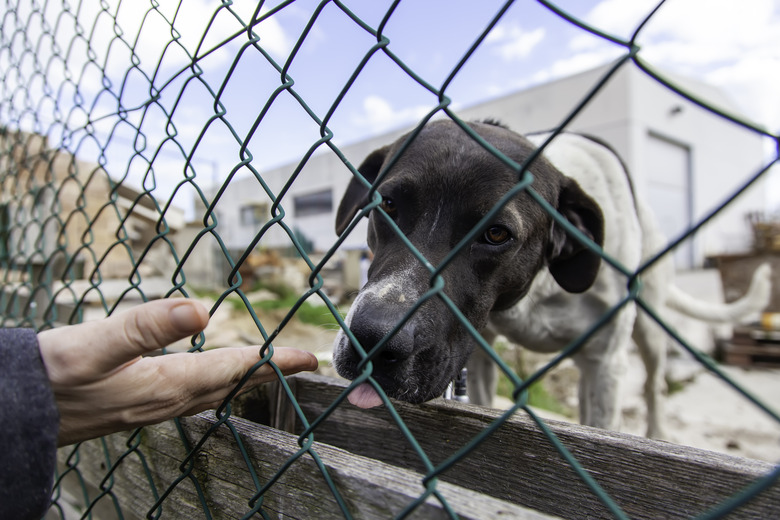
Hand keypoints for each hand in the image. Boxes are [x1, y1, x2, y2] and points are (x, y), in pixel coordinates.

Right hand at [38, 299, 317, 445]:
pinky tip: (209, 379)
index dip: (273, 362)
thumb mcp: (95, 344)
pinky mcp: (136, 406)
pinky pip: (191, 395)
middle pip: (231, 385)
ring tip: (267, 369)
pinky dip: (214, 383)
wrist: (13, 413)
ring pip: (213, 393)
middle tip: (299, 364)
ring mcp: (151, 407)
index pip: (234, 370)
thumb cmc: (49, 376)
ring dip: (244, 379)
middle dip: (268, 373)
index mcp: (166, 384)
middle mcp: (166, 401)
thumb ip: (146, 326)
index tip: (307, 358)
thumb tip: (201, 309)